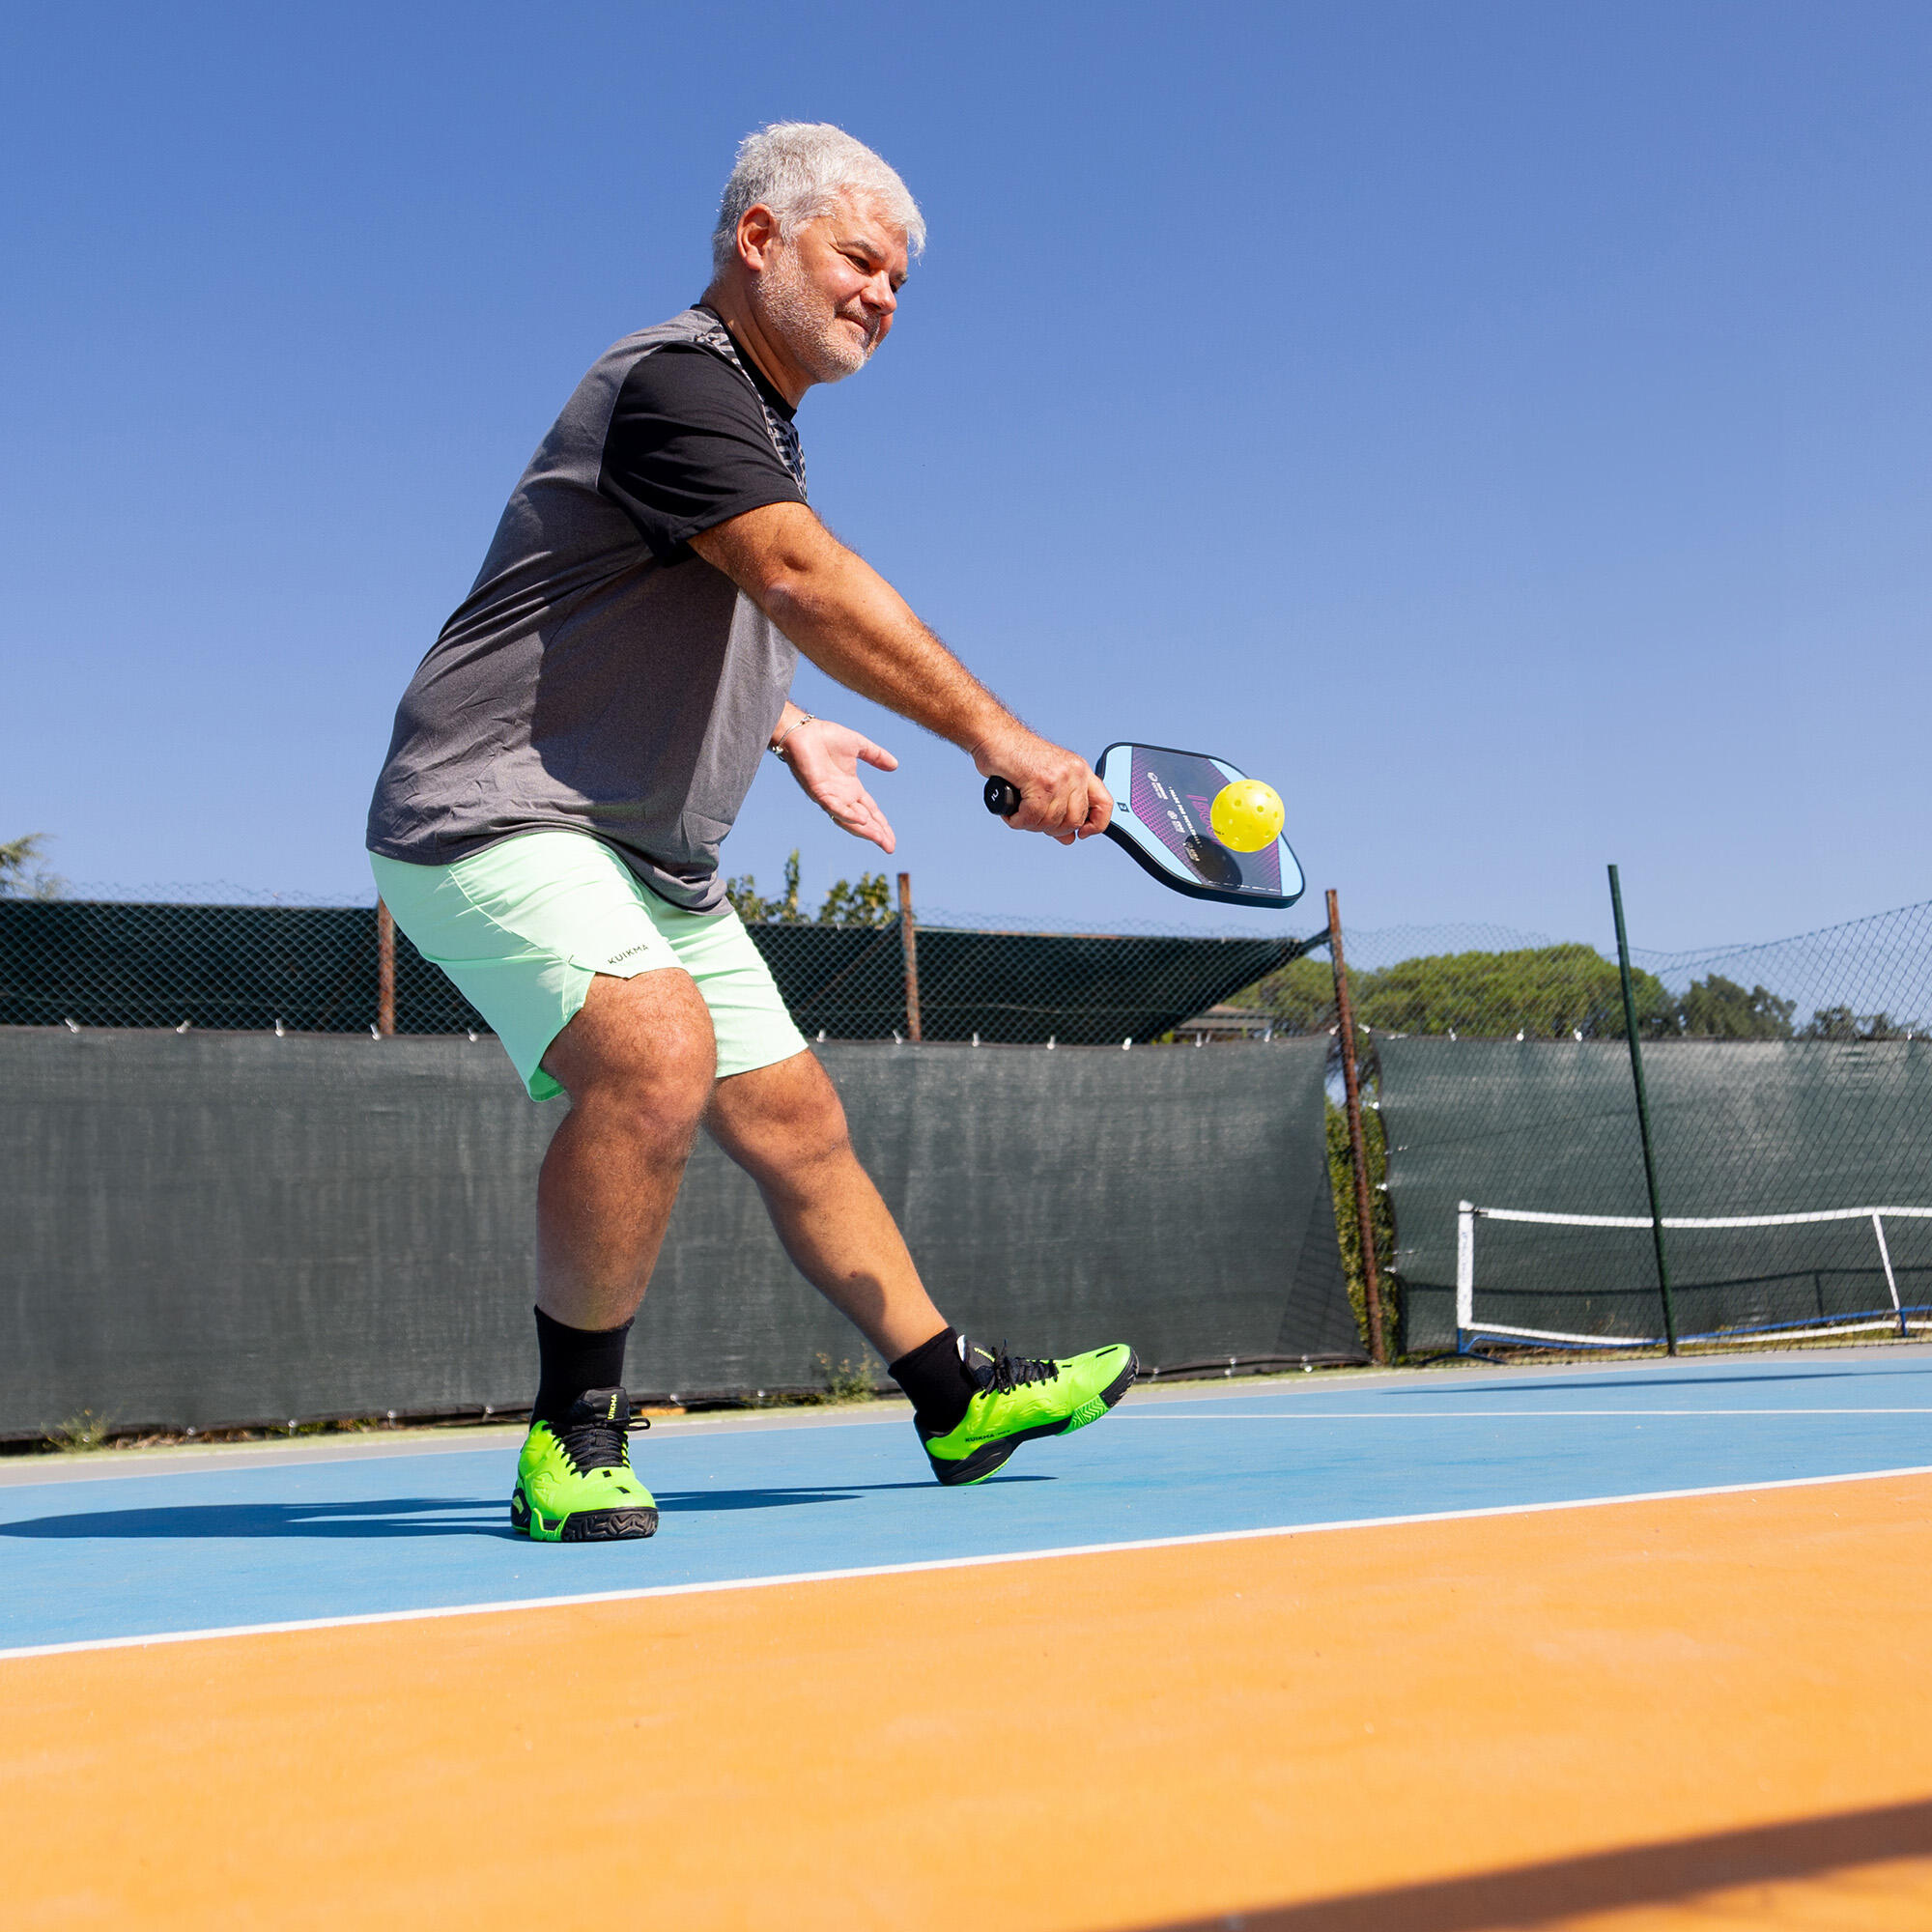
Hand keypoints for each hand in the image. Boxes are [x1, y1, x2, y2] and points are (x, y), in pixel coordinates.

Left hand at [779, 718, 898, 853]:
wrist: (803, 731)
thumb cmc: (826, 737)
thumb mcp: (859, 745)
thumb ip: (876, 756)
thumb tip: (895, 765)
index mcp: (851, 788)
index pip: (870, 811)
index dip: (881, 824)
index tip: (891, 839)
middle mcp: (841, 796)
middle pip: (862, 820)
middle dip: (877, 833)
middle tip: (890, 847)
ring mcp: (830, 796)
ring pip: (849, 819)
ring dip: (865, 830)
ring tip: (880, 839)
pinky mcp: (819, 791)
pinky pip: (834, 807)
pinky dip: (847, 815)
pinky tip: (862, 820)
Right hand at [972, 728, 1111, 844]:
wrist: (995, 737)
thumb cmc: (1015, 757)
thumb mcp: (1046, 783)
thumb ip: (1060, 810)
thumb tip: (1069, 838)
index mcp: (1080, 771)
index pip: (1104, 804)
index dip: (1096, 825)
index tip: (1082, 833)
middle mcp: (1074, 772)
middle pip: (1074, 820)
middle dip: (1051, 828)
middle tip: (1033, 819)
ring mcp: (1059, 776)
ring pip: (1052, 821)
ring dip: (1030, 824)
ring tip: (1018, 811)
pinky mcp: (1040, 780)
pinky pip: (1032, 817)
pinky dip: (1018, 820)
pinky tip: (1011, 812)